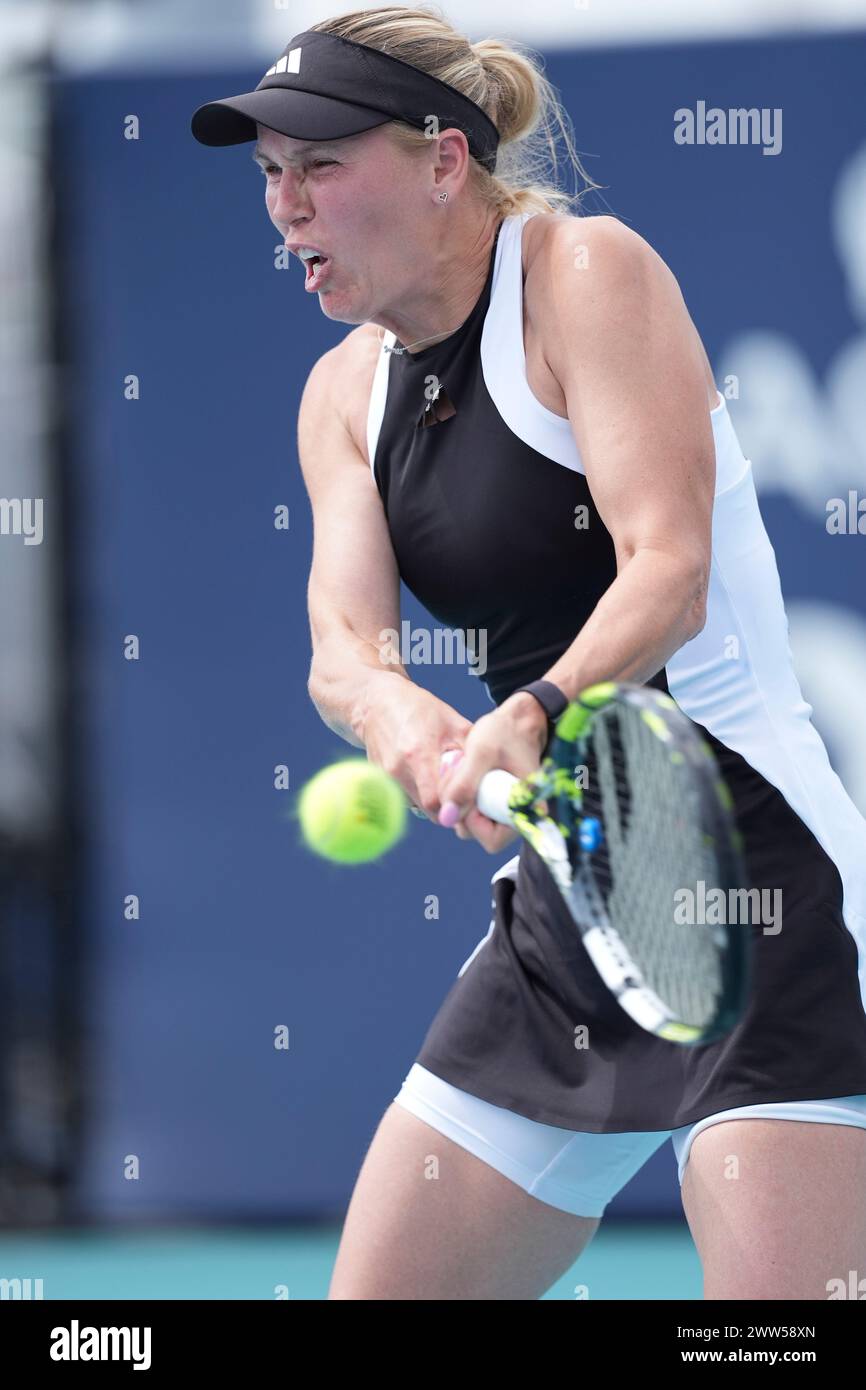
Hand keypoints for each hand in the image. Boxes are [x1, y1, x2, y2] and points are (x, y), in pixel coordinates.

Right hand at [362, 677, 472, 822]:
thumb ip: (470, 750)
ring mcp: (386, 776)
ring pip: (417, 805)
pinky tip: (425, 775)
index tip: (468, 801)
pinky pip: (406, 796)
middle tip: (462, 796)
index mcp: (419, 754)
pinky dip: (419, 792)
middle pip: (428, 809)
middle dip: (448, 808)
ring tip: (443, 782)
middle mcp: (399, 769)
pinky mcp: (380, 779)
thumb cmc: (418, 708)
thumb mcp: (452, 722)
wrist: (375, 702)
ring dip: (433, 801)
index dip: (455, 807)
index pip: (437, 802)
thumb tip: (490, 776)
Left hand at [436, 692, 548, 852]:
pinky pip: (469, 807)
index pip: (491, 839)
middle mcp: (516, 817)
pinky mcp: (493, 803)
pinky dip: (460, 792)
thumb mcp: (481, 754)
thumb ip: (463, 786)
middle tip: (458, 773)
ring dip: (457, 797)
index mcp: (524, 810)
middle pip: (476, 832)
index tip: (466, 787)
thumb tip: (446, 817)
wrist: (516, 721)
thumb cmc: (505, 733)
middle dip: (460, 805)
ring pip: (468, 820)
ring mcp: (503, 811)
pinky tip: (462, 771)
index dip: (472, 819)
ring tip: (461, 768)